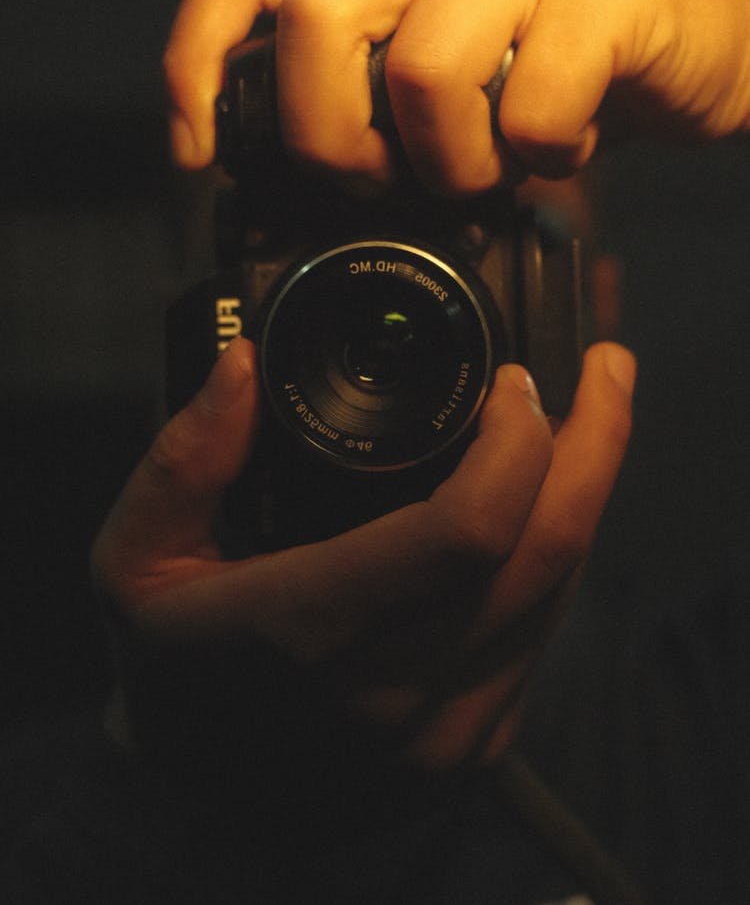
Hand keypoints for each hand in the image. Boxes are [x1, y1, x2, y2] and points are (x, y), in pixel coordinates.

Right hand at [91, 337, 634, 795]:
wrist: (197, 795)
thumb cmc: (170, 666)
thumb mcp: (135, 558)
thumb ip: (184, 458)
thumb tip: (241, 367)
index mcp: (311, 632)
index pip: (465, 530)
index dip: (515, 440)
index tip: (513, 382)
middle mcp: (395, 695)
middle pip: (546, 552)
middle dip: (597, 445)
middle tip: (605, 373)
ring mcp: (446, 735)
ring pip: (560, 591)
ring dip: (583, 496)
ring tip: (576, 427)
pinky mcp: (475, 749)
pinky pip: (544, 633)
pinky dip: (556, 557)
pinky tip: (542, 507)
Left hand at [164, 0, 749, 192]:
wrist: (691, 46)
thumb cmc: (555, 67)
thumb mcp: (441, 75)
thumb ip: (362, 93)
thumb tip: (278, 172)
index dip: (197, 65)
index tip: (200, 155)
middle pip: (317, 22)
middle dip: (336, 142)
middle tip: (386, 184)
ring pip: (422, 71)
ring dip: (452, 164)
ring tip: (494, 167)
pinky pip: (528, 110)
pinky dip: (539, 161)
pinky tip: (562, 148)